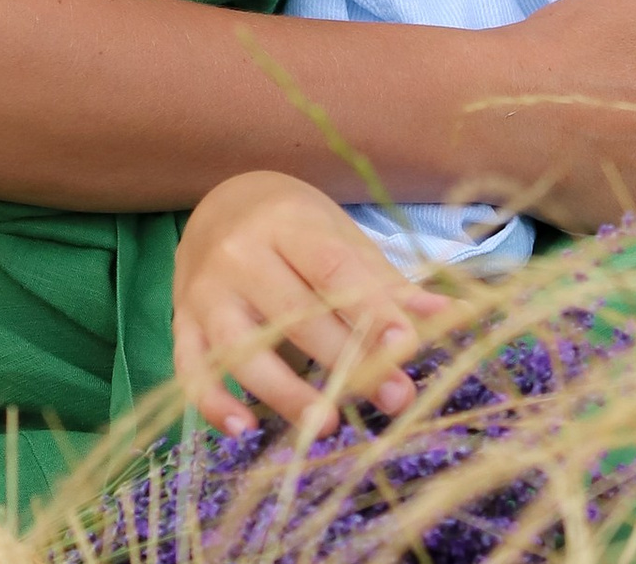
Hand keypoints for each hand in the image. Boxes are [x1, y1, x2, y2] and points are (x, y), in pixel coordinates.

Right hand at [173, 171, 452, 439]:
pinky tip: (242, 430)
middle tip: (395, 397)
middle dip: (346, 359)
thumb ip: (389, 285)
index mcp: (286, 222)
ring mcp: (205, 291)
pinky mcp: (181, 323)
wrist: (221, 205)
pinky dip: (212, 401)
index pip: (332, 269)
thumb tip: (454, 316)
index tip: (409, 347)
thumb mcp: (341, 239)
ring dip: (283, 389)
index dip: (371, 309)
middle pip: (292, 311)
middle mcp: (239, 253)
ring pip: (241, 346)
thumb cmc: (296, 229)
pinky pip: (190, 367)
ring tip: (326, 425)